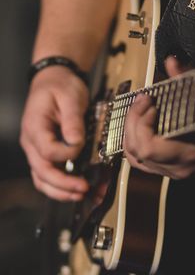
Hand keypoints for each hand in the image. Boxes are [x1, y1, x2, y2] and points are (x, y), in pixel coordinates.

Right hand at [20, 66, 89, 200]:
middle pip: (41, 171)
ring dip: (60, 191)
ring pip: (41, 178)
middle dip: (63, 184)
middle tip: (84, 188)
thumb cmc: (60, 86)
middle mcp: (31, 141)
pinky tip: (73, 189)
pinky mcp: (44, 152)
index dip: (66, 154)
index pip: (47, 151)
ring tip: (80, 193)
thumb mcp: (70, 97)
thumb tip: (76, 142)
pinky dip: (59, 186)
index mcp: (35, 126)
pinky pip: (46, 175)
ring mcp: (36, 149)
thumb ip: (72, 120)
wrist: (54, 80)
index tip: (81, 147)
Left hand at [123, 56, 194, 178]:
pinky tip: (136, 127)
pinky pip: (140, 161)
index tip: (148, 101)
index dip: (141, 124)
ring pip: (135, 157)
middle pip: (138, 150)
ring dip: (130, 131)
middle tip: (141, 100)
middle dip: (133, 121)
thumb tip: (171, 62)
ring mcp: (171, 171)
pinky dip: (133, 143)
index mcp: (189, 153)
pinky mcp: (167, 170)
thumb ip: (187, 80)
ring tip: (137, 111)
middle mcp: (178, 167)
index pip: (149, 148)